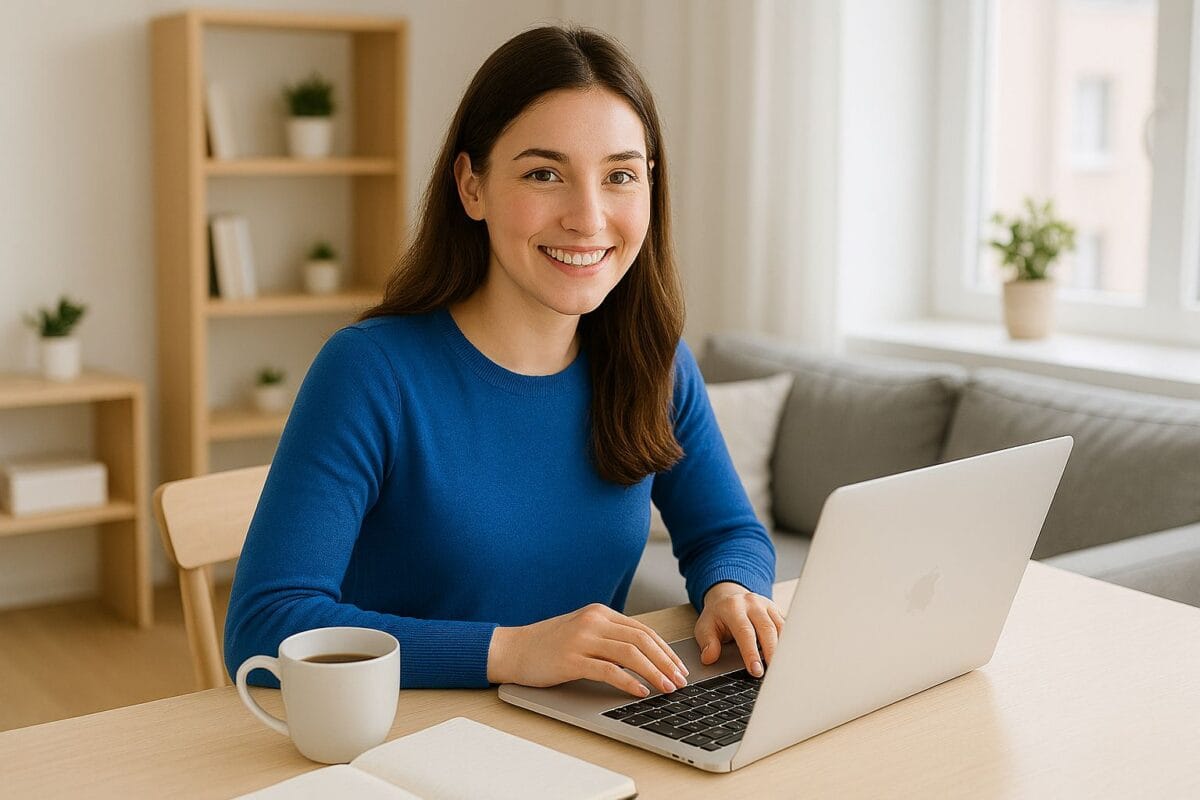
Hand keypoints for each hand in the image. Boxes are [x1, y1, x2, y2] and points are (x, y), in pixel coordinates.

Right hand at [487, 603, 689, 697]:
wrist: (513, 649)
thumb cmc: (548, 645)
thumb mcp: (582, 632)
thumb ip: (609, 637)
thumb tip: (644, 657)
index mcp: (600, 613)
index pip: (643, 630)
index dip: (665, 650)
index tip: (679, 667)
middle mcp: (594, 621)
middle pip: (642, 640)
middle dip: (666, 662)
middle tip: (679, 681)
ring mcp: (582, 638)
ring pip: (630, 654)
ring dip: (654, 673)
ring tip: (666, 688)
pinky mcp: (571, 659)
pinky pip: (608, 670)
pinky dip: (628, 681)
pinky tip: (640, 692)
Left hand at [694, 582, 785, 677]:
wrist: (728, 595)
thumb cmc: (717, 615)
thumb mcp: (704, 626)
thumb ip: (707, 642)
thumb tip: (709, 658)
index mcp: (733, 607)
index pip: (745, 632)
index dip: (751, 653)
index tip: (756, 670)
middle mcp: (752, 604)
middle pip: (767, 629)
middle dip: (772, 653)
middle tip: (773, 674)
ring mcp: (767, 605)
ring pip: (781, 628)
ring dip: (782, 649)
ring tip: (782, 668)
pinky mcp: (777, 610)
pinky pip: (786, 626)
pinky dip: (788, 642)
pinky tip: (787, 657)